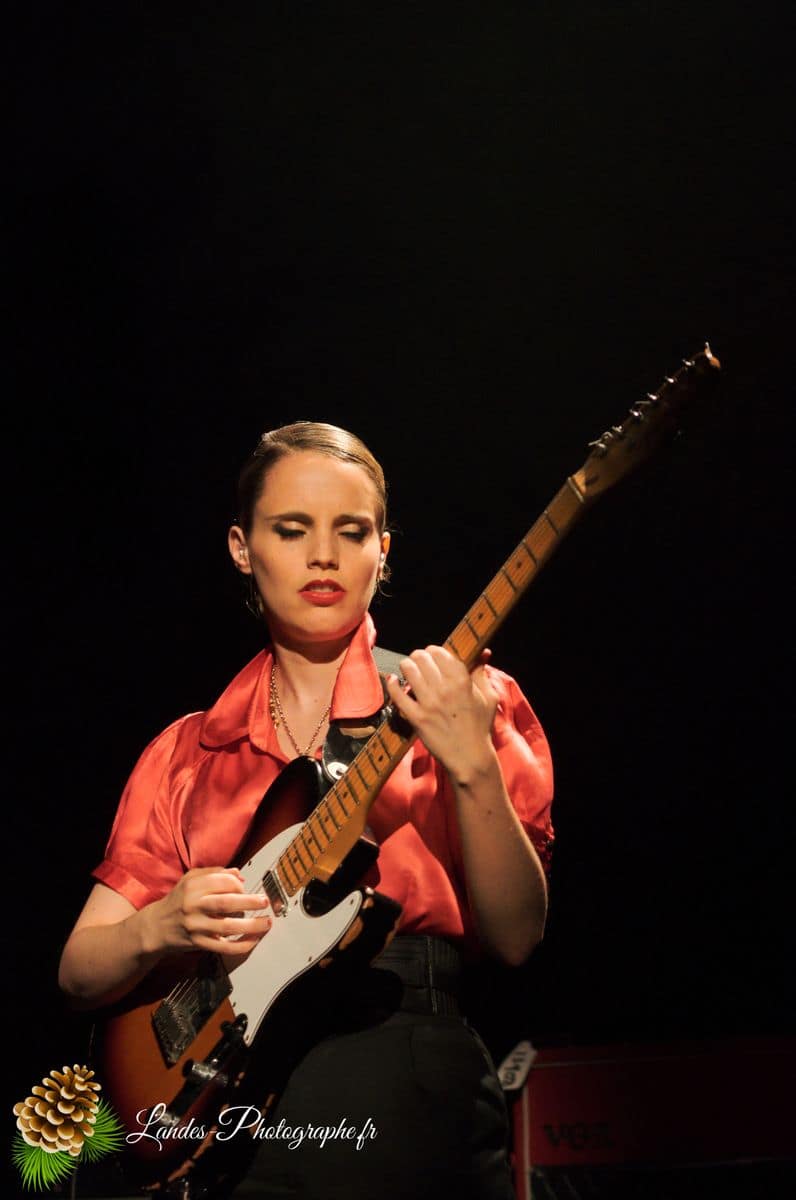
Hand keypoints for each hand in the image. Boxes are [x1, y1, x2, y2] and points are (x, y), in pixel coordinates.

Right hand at [144, 867, 271, 956]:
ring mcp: (196, 926)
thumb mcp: (190, 879)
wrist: (156, 926)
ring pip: (227, 926)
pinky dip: (241, 945)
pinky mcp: (198, 943)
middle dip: (250, 902)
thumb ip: (214, 873)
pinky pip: (223, 946)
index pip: (222, 881)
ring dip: (251, 925)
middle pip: (227, 903)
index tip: (246, 888)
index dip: (239, 884)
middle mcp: (193, 904)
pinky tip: (253, 940)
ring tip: (266, 922)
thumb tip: (240, 874)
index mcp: (193, 886)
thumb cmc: (178, 900)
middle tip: (265, 902)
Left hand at [385, 646, 499, 782]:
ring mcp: (429, 703)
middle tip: (418, 662)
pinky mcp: (417, 718)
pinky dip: (392, 685)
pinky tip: (393, 681)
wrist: (470, 756)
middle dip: (418, 657)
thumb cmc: (480, 727)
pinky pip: (398, 695)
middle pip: (422, 658)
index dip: (433, 651)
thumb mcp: (488, 697)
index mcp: (463, 680)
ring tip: (407, 669)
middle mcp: (445, 688)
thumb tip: (484, 652)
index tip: (431, 655)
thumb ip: (481, 673)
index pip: (440, 652)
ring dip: (406, 666)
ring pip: (408, 670)